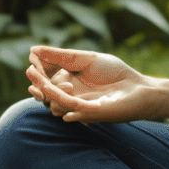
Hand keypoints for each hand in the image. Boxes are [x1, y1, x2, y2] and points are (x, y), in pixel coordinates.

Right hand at [26, 45, 157, 123]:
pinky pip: (67, 115)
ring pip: (52, 104)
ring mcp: (75, 107)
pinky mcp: (84, 117)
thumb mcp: (86, 58)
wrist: (136, 87)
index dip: (35, 72)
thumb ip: (61, 56)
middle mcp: (68, 93)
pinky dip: (70, 107)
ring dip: (57, 94)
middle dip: (40, 83)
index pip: (41, 78)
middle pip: (43, 92)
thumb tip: (32, 50)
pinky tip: (77, 103)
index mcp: (66, 78)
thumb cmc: (113, 72)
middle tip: (42, 74)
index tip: (33, 64)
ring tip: (71, 85)